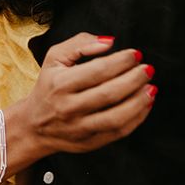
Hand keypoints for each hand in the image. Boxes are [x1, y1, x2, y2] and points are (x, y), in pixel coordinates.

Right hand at [21, 33, 154, 154]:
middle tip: (147, 69)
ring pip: (116, 117)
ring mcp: (79, 128)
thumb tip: (108, 42)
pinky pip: (118, 132)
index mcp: (60, 84)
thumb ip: (80, 44)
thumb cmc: (48, 87)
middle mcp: (69, 108)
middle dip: (134, 79)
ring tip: (150, 87)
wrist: (34, 125)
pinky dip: (137, 118)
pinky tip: (144, 104)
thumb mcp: (54, 58)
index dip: (122, 61)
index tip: (135, 54)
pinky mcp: (89, 143)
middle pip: (110, 93)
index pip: (98, 71)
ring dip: (139, 101)